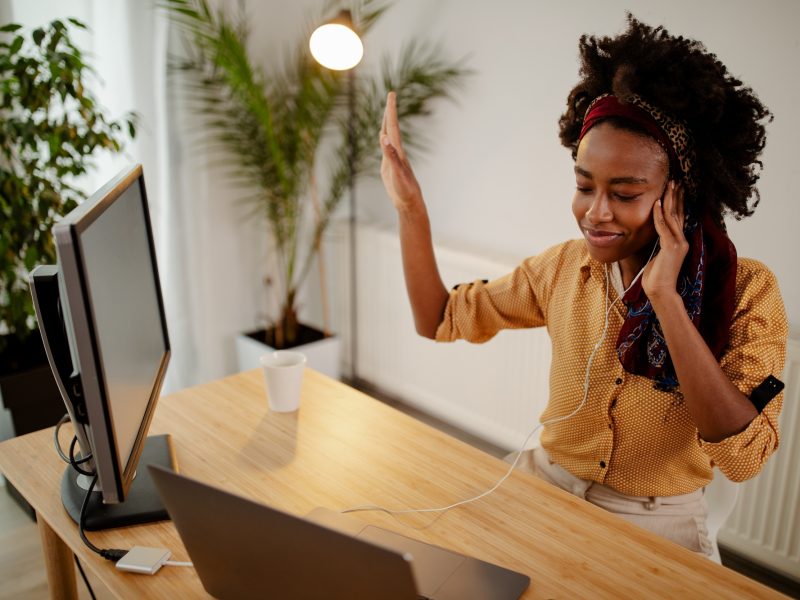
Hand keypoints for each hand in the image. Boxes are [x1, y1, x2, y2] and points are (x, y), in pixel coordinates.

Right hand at [380, 91, 422, 211]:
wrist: (409, 203)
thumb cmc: (404, 189)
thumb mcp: (397, 173)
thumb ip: (390, 155)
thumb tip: (384, 138)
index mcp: (397, 151)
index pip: (392, 126)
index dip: (391, 110)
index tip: (391, 94)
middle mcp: (396, 152)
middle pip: (391, 128)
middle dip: (390, 111)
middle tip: (391, 95)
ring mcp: (392, 159)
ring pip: (388, 137)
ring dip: (387, 123)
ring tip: (386, 112)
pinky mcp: (388, 167)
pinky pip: (385, 149)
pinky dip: (383, 140)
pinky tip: (383, 139)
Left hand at [642, 181, 687, 302]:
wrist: (661, 292)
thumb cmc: (656, 277)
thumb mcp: (656, 255)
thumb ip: (658, 243)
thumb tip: (653, 233)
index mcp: (679, 241)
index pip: (679, 217)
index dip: (678, 202)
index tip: (676, 188)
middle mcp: (682, 240)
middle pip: (679, 213)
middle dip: (677, 196)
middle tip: (676, 180)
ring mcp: (679, 243)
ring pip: (674, 216)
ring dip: (670, 199)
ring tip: (670, 185)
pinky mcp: (672, 248)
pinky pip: (664, 227)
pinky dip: (660, 214)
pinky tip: (657, 202)